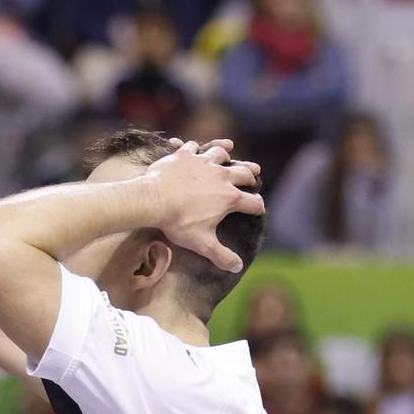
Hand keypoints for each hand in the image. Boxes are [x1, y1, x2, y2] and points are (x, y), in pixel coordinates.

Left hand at [137, 141, 263, 271]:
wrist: (153, 200)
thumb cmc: (179, 222)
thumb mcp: (202, 243)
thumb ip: (221, 256)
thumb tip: (237, 267)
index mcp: (229, 198)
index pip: (252, 202)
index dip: (258, 207)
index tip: (259, 210)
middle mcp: (221, 176)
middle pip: (243, 173)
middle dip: (250, 175)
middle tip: (254, 175)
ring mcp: (203, 163)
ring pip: (220, 154)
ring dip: (225, 154)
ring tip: (229, 152)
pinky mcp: (184, 155)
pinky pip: (192, 146)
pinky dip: (194, 146)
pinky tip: (192, 146)